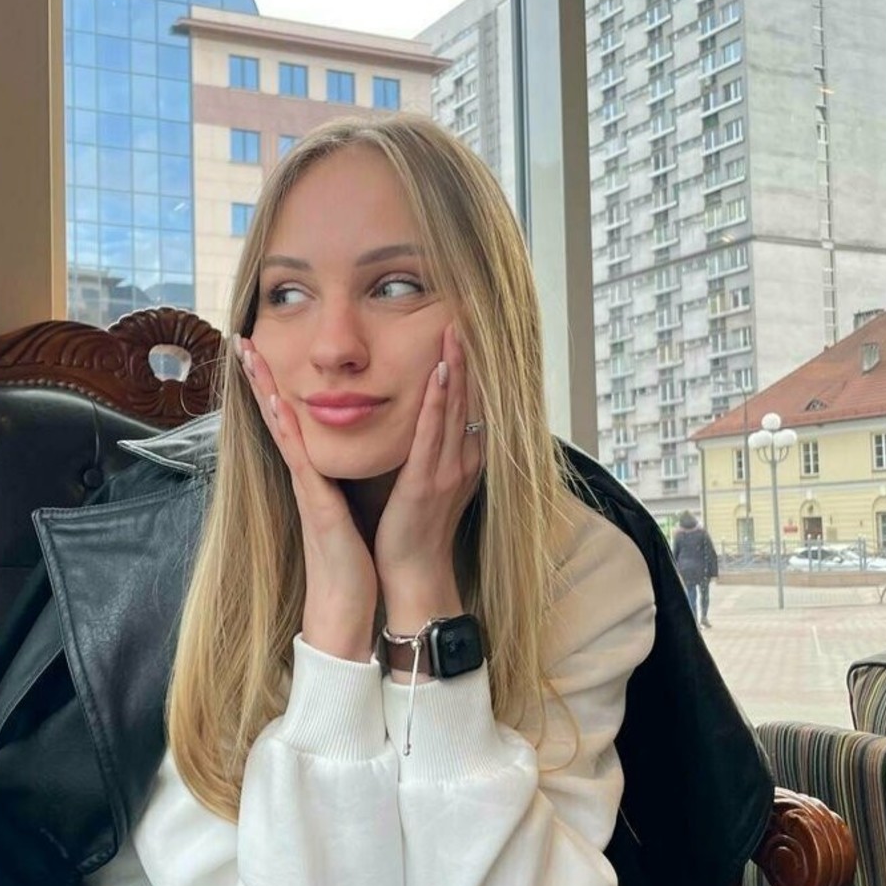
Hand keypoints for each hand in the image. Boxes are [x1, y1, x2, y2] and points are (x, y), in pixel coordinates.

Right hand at [236, 335, 377, 657]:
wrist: (343, 603)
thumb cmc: (351, 561)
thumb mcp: (348, 511)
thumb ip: (342, 486)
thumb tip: (346, 465)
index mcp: (314, 476)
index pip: (292, 421)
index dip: (276, 387)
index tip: (263, 353)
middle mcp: (303, 475)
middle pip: (276, 414)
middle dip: (258, 377)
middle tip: (240, 337)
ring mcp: (303, 486)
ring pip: (280, 427)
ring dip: (262, 389)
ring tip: (247, 354)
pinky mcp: (313, 501)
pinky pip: (297, 456)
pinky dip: (285, 427)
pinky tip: (275, 402)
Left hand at [373, 323, 484, 593]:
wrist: (413, 574)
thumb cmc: (413, 531)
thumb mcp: (427, 483)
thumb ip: (429, 452)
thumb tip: (423, 422)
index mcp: (463, 460)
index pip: (470, 403)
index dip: (472, 366)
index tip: (466, 328)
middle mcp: (463, 461)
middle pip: (469, 398)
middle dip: (468, 354)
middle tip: (465, 311)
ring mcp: (448, 471)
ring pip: (454, 408)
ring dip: (456, 365)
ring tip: (455, 327)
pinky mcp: (428, 482)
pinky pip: (433, 433)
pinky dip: (438, 400)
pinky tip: (439, 372)